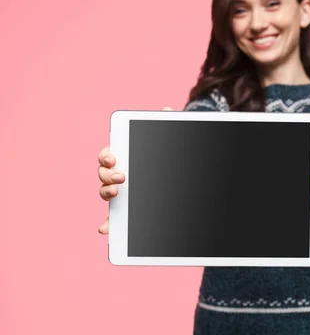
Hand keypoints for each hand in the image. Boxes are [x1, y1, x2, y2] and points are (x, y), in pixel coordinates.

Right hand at [97, 107, 172, 233]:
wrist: (176, 168)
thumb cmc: (164, 153)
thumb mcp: (168, 138)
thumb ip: (167, 124)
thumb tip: (166, 110)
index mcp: (124, 156)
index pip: (107, 155)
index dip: (106, 156)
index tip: (113, 158)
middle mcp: (118, 174)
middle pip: (103, 174)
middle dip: (108, 175)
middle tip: (122, 176)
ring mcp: (121, 192)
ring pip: (105, 193)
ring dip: (106, 193)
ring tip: (115, 194)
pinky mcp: (126, 209)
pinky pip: (114, 217)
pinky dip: (108, 223)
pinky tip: (106, 229)